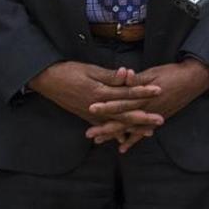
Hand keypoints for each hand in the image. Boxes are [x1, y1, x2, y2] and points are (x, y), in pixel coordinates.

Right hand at [29, 62, 161, 127]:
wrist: (47, 80)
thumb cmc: (69, 71)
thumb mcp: (91, 70)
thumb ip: (110, 76)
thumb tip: (128, 73)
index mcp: (100, 93)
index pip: (127, 93)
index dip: (144, 92)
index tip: (159, 91)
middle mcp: (97, 107)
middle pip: (125, 113)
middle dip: (144, 117)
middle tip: (160, 120)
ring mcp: (91, 114)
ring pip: (116, 123)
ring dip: (132, 128)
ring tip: (148, 132)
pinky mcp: (86, 117)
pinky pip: (104, 127)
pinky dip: (115, 132)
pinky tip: (123, 139)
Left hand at [88, 59, 208, 152]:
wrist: (192, 80)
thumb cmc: (173, 73)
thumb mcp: (154, 73)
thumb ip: (138, 78)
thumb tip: (124, 75)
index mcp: (144, 96)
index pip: (122, 102)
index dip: (106, 106)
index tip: (91, 108)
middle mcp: (147, 109)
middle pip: (123, 120)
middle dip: (105, 127)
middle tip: (89, 134)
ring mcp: (153, 115)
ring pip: (130, 128)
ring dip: (115, 135)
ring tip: (99, 140)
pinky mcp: (158, 118)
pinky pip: (143, 132)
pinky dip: (133, 140)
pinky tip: (123, 147)